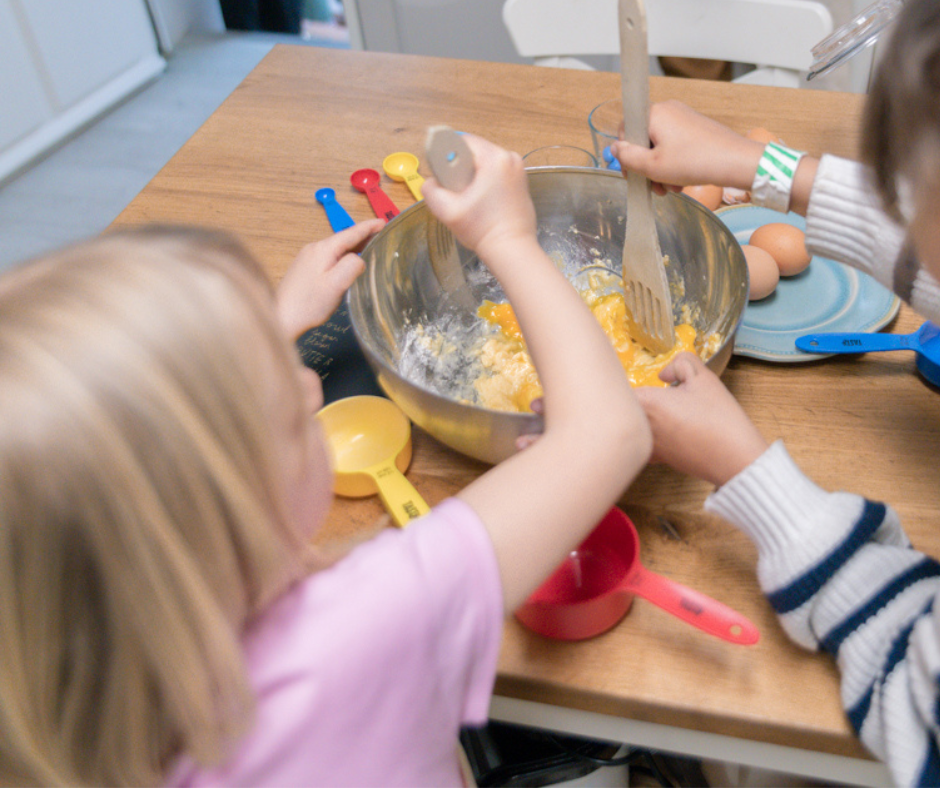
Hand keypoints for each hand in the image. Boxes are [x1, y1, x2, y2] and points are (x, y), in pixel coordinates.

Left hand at [276, 219, 384, 338]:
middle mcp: (314, 249)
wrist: (281, 317)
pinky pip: (329, 256)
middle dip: (363, 236)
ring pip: (336, 248)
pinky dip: (343, 256)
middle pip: (343, 239)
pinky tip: (348, 263)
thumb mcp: (336, 284)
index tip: (383, 222)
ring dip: (353, 247)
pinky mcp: (305, 268)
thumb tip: (360, 258)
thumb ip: (353, 266)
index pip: (351, 233)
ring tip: (370, 248)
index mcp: (324, 249)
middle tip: (382, 236)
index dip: (369, 227)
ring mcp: (308, 258)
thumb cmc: (309, 304)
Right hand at [421, 134, 535, 262]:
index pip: (463, 141)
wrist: (511, 250)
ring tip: (470, 199)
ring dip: (473, 175)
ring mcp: (518, 170)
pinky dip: (486, 182)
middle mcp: (511, 158)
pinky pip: (496, 172)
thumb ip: (430, 190)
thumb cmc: (484, 231)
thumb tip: (430, 181)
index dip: (448, 154)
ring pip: (485, 162)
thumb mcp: (447, 211)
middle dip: (461, 168)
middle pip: (475, 151)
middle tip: (457, 191)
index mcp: (495, 158)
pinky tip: (482, 201)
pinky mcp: (521, 181)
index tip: (444, 175)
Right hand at [610, 100, 763, 195]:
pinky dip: (673, 164)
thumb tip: (614, 148)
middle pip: (643, 140)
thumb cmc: (695, 161)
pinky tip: (680, 181)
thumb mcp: (653, 166)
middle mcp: (668, 110)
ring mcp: (683, 118)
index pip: (625, 130)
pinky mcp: (695, 128)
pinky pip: (674, 145)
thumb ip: (627, 157)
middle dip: (646, 166)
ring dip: (660, 170)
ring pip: (659, 146)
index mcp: (654, 113)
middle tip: (653, 186)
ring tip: (670, 188)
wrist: (735, 162)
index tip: (632, 174)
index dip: (625, 156)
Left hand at [634, 353, 768, 486]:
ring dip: (640, 416)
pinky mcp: (659, 459)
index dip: (621, 378)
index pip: (617, 386)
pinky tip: (670, 428)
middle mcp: (640, 427)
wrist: (735, 459)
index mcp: (646, 403)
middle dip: (630, 396)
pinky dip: (651, 433)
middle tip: (650, 390)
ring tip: (663, 408)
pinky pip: (645, 441)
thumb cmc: (720, 419)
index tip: (631, 375)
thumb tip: (665, 374)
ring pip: (632, 426)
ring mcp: (647, 445)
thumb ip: (680, 363)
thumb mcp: (703, 378)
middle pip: (622, 407)